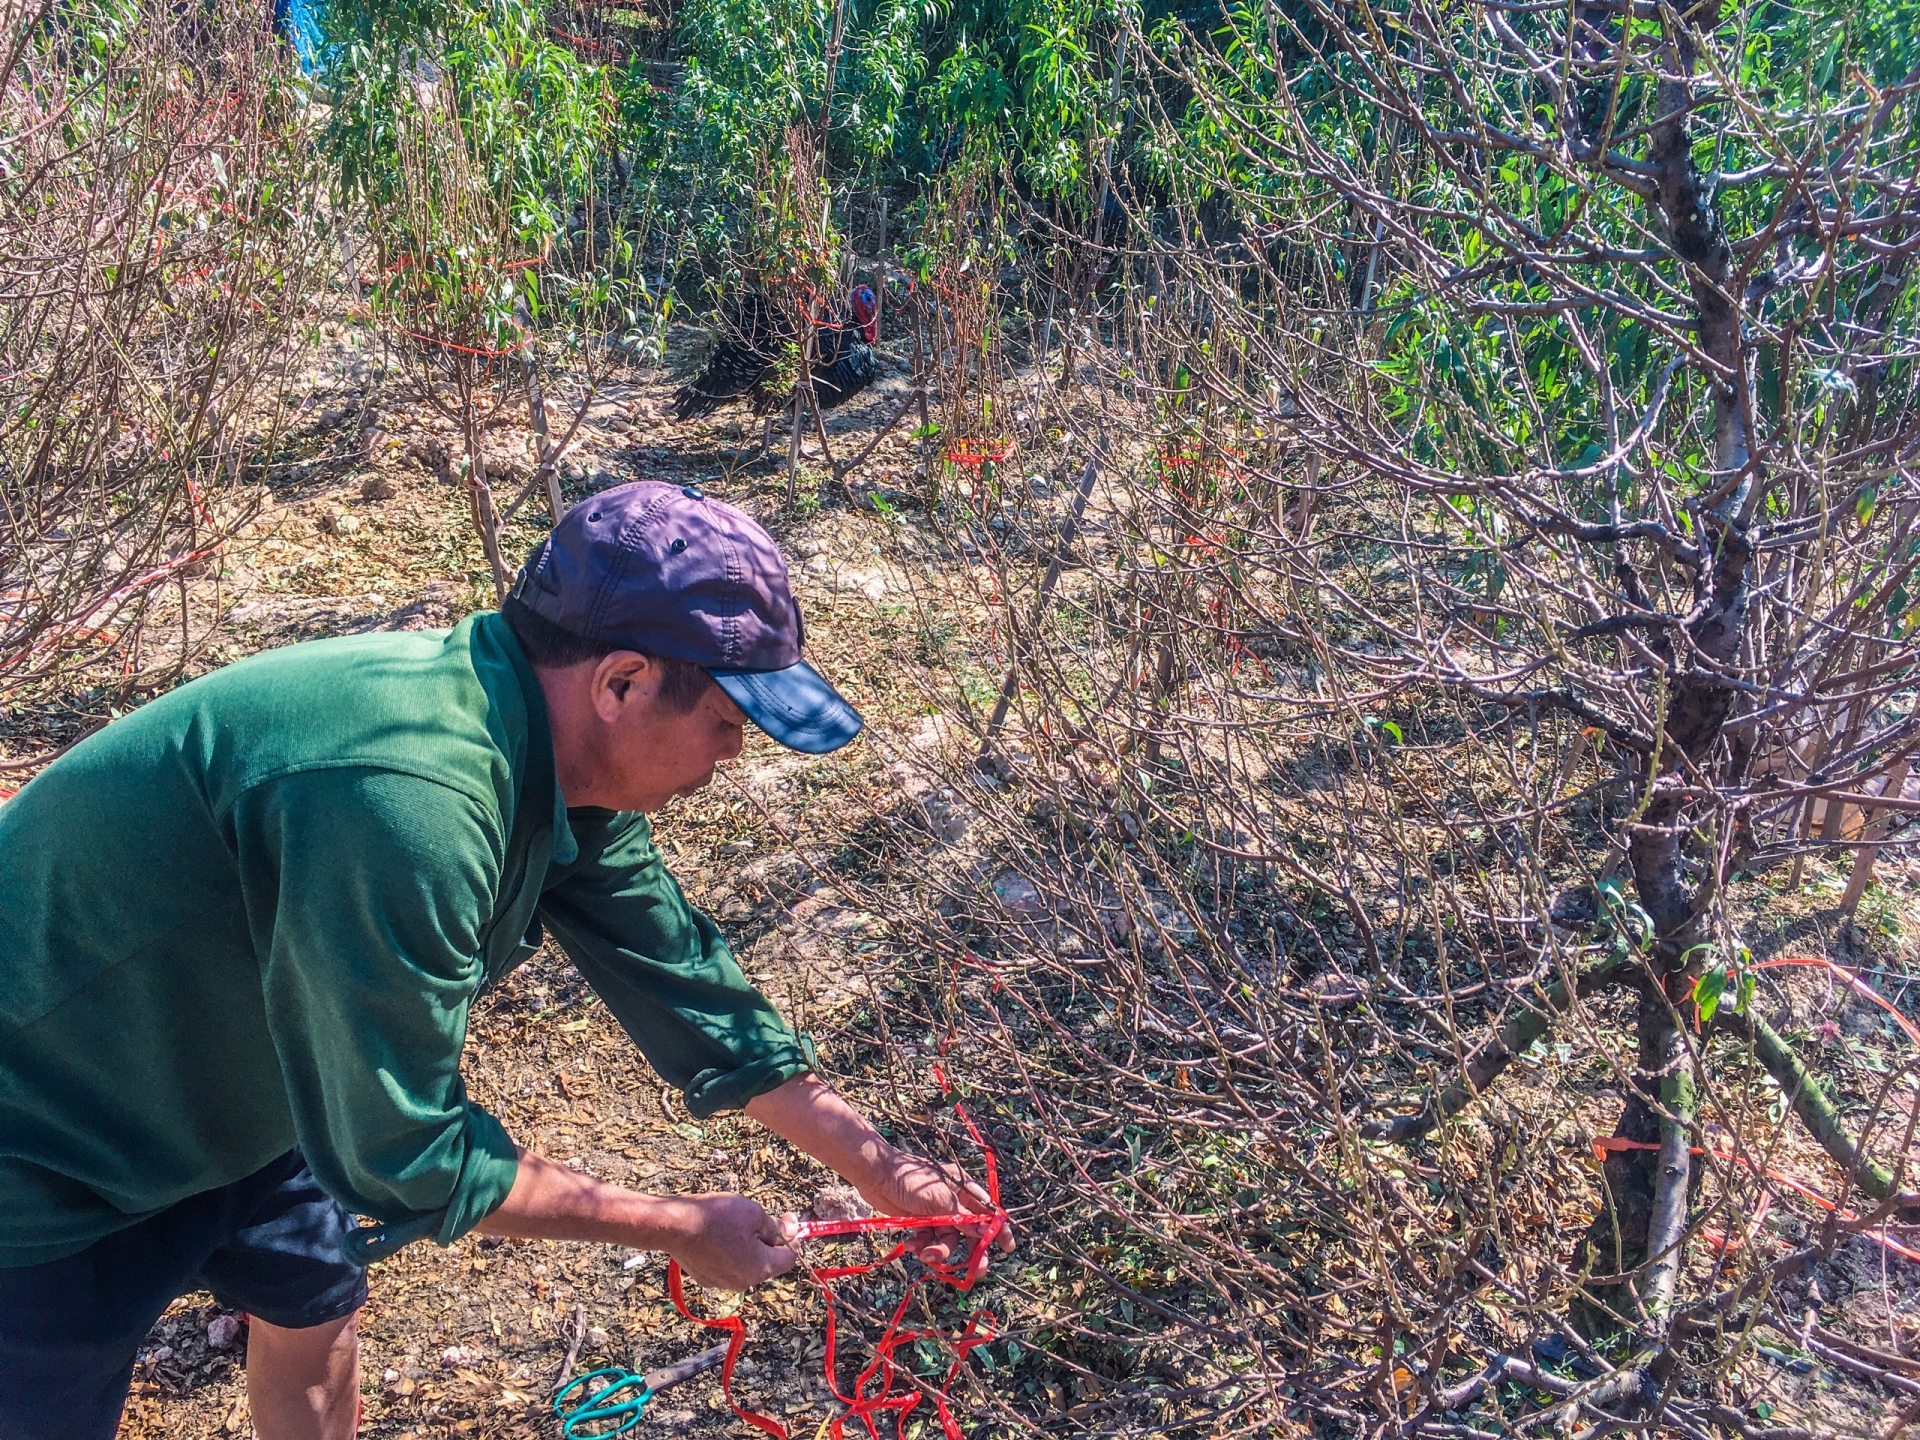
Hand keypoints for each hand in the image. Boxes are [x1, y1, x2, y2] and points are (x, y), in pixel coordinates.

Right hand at [656, 1193, 797, 1290]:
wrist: (673, 1225)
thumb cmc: (715, 1216)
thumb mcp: (753, 1213)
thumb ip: (775, 1226)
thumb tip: (791, 1232)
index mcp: (760, 1268)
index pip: (790, 1258)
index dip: (793, 1237)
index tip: (788, 1218)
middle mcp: (744, 1282)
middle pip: (767, 1262)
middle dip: (769, 1240)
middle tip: (761, 1217)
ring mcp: (723, 1283)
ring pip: (747, 1264)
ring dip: (749, 1246)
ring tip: (736, 1224)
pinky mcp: (707, 1279)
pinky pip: (728, 1266)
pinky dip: (730, 1252)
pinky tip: (719, 1234)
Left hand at [855, 1148, 1016, 1266]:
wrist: (876, 1176)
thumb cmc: (910, 1179)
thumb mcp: (940, 1200)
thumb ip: (963, 1218)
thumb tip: (987, 1231)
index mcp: (964, 1189)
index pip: (988, 1211)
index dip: (999, 1229)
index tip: (1008, 1248)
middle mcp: (954, 1202)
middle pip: (971, 1232)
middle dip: (972, 1251)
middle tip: (977, 1271)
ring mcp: (937, 1214)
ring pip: (948, 1240)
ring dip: (939, 1251)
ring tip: (926, 1255)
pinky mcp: (921, 1223)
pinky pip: (929, 1241)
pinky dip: (922, 1247)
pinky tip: (911, 1245)